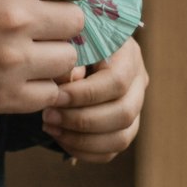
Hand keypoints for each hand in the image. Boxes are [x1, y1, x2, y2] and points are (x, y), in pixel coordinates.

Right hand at [0, 0, 91, 117]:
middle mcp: (18, 18)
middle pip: (76, 21)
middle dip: (63, 24)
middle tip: (46, 28)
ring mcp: (15, 60)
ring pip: (69, 59)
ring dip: (54, 57)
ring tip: (31, 55)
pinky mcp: (9, 96)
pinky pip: (51, 92)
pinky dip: (41, 87)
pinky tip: (22, 78)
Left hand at [40, 36, 147, 161]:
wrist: (70, 42)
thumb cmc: (67, 35)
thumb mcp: (67, 37)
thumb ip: (69, 56)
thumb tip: (70, 81)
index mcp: (127, 52)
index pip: (116, 82)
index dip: (85, 94)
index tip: (56, 96)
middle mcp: (138, 80)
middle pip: (123, 113)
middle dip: (82, 120)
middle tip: (48, 116)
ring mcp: (135, 106)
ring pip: (121, 137)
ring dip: (82, 139)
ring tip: (51, 128)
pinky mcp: (125, 126)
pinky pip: (112, 150)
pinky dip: (86, 151)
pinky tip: (60, 139)